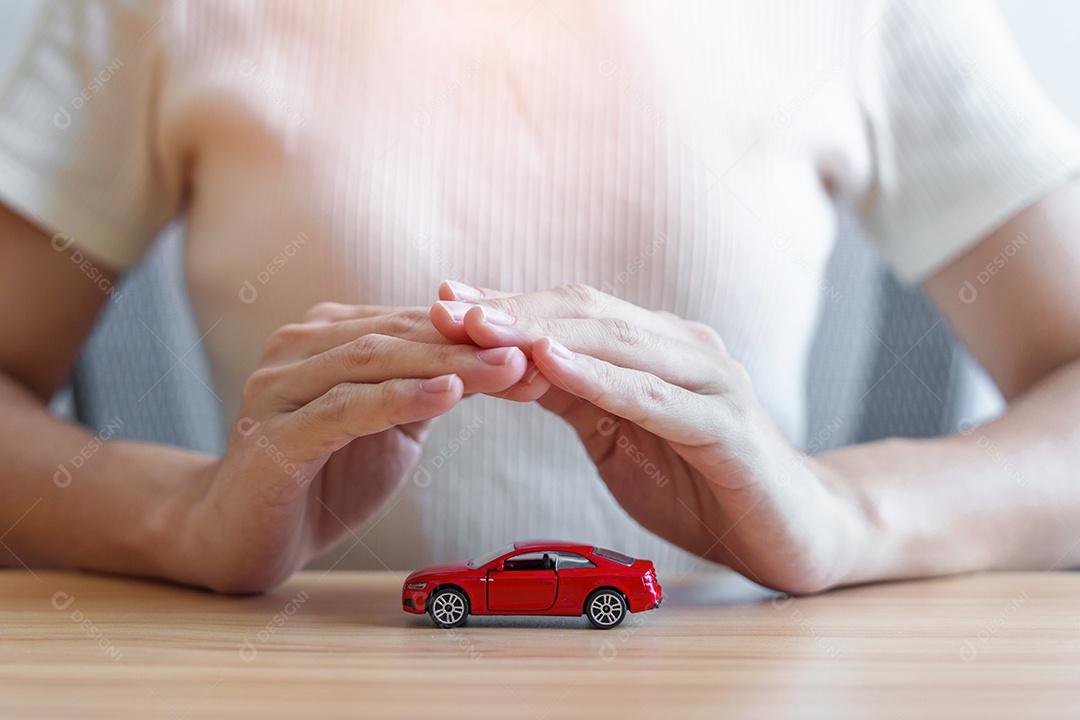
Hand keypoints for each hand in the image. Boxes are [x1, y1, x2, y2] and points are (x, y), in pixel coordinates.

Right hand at [174, 302, 545, 592]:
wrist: (238, 536)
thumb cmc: (320, 478)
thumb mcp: (388, 426)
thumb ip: (434, 390)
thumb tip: (511, 361)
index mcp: (327, 336)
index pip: (414, 324)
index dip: (477, 331)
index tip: (540, 342)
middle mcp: (298, 347)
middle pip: (400, 335)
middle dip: (472, 343)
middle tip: (535, 350)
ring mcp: (280, 387)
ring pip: (375, 362)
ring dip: (448, 364)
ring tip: (507, 367)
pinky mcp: (274, 435)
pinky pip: (345, 409)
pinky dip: (399, 399)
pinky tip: (447, 395)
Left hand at [430, 282, 869, 592]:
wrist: (795, 533)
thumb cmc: (702, 483)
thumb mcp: (620, 437)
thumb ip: (574, 397)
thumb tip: (504, 364)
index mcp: (657, 348)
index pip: (572, 313)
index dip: (507, 304)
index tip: (441, 302)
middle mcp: (685, 350)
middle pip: (587, 316)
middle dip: (512, 311)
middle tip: (445, 309)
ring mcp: (711, 383)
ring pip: (616, 345)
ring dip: (542, 334)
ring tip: (481, 327)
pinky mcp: (727, 428)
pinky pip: (655, 398)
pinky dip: (602, 379)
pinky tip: (554, 366)